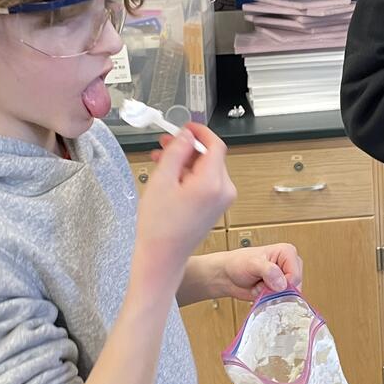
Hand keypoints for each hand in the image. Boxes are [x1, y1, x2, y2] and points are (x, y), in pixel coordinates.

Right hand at [134, 127, 236, 294]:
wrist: (163, 256)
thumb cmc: (160, 226)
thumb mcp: (162, 180)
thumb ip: (176, 151)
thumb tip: (186, 135)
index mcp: (212, 183)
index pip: (215, 145)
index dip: (200, 132)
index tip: (185, 127)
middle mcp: (223, 191)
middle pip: (210, 156)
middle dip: (187, 148)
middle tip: (165, 144)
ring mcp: (222, 200)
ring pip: (207, 169)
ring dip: (186, 162)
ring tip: (161, 161)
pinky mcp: (216, 206)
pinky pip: (206, 182)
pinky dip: (190, 175)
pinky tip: (170, 177)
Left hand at [215, 244, 303, 301]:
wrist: (227, 276)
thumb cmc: (237, 263)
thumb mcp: (252, 264)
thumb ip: (268, 271)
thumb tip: (281, 284)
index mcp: (287, 252)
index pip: (296, 274)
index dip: (284, 283)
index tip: (268, 282)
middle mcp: (289, 265)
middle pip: (295, 286)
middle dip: (278, 290)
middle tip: (263, 284)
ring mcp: (285, 278)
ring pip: (289, 295)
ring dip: (273, 295)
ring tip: (261, 287)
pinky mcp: (280, 289)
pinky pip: (282, 300)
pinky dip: (271, 299)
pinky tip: (261, 292)